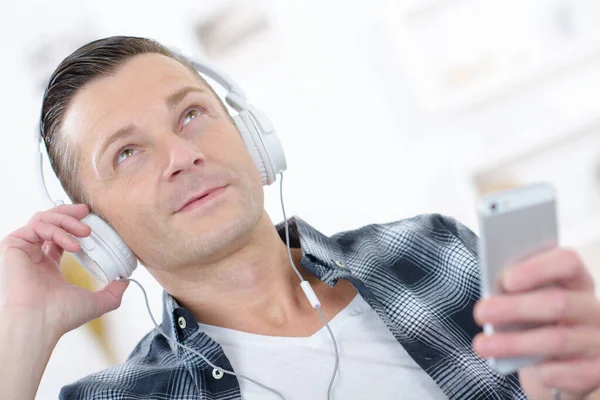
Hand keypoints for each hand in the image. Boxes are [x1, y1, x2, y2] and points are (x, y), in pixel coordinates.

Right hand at [0, 204, 128, 338]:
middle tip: (87, 212)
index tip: (92, 221)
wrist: (39, 323)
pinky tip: (74, 245)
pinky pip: (37, 226)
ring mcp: (23, 250)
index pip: (59, 236)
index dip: (74, 225)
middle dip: (69, 213)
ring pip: (43, 219)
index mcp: (48, 266)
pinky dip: (58, 231)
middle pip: (49, 221)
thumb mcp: (95, 302)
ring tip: (86, 231)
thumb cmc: (59, 317)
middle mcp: (33, 256)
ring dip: (67, 220)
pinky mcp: (13, 246)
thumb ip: (112, 292)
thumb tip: (126, 283)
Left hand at [472, 248, 599, 399]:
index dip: (538, 268)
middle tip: (480, 312)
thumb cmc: (535, 323)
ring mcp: (597, 340)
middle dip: (515, 307)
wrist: (557, 365)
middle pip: (558, 302)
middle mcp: (591, 309)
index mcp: (574, 282)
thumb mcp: (526, 303)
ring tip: (482, 345)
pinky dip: (546, 372)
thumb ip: (514, 292)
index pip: (567, 262)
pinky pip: (572, 372)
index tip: (506, 279)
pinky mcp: (597, 370)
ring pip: (557, 340)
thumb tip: (492, 295)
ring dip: (514, 343)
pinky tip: (530, 372)